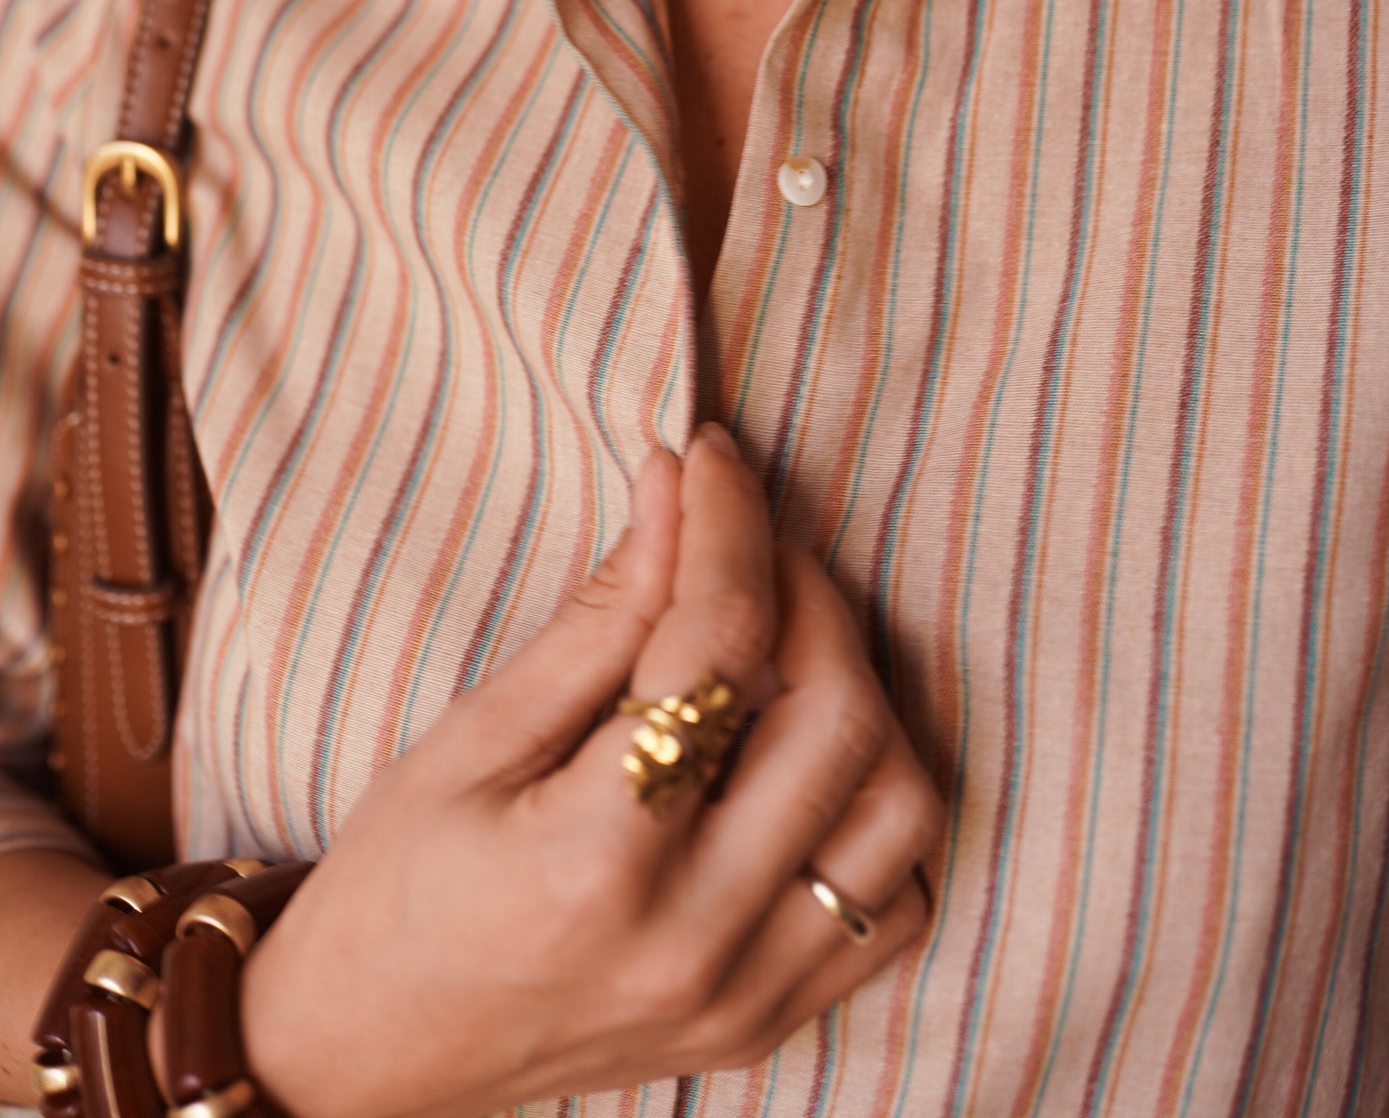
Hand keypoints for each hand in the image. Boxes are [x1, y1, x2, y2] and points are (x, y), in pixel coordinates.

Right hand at [241, 428, 942, 1117]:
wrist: (364, 1060)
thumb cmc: (396, 887)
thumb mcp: (472, 734)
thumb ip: (599, 614)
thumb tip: (677, 487)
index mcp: (596, 859)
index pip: (719, 645)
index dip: (727, 523)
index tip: (709, 457)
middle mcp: (693, 936)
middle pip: (837, 719)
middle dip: (808, 594)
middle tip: (747, 547)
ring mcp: (746, 994)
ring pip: (897, 808)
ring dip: (861, 696)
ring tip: (783, 646)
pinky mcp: (769, 1022)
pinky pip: (896, 905)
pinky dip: (878, 807)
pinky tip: (805, 757)